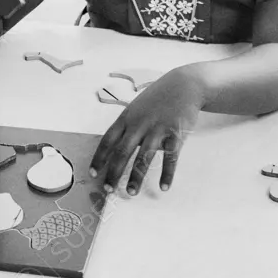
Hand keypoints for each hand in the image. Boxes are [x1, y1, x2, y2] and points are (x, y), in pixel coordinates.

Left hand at [89, 69, 205, 195]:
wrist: (184, 85)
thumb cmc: (157, 98)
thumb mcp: (136, 108)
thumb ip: (127, 127)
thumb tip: (116, 148)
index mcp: (126, 118)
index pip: (107, 141)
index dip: (99, 158)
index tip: (93, 174)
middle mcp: (139, 124)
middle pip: (122, 152)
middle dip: (113, 173)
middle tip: (108, 190)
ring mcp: (157, 129)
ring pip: (144, 157)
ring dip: (136, 177)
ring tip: (131, 192)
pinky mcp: (176, 134)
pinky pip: (171, 158)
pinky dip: (167, 174)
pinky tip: (164, 187)